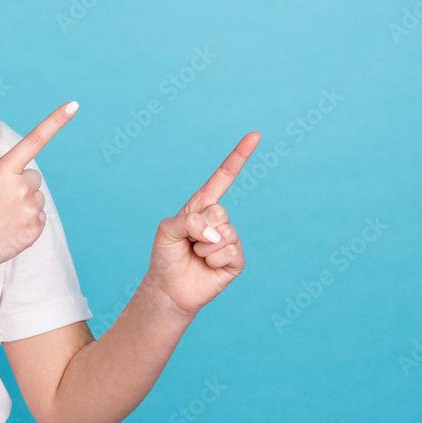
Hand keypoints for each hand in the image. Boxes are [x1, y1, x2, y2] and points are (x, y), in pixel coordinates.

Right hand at [0, 102, 77, 273]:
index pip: (34, 140)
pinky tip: (10, 228)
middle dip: (22, 186)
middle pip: (34, 178)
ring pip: (37, 198)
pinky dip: (28, 222)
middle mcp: (19, 186)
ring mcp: (29, 208)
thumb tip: (32, 184)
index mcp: (3, 170)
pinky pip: (39, 217)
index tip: (73, 105)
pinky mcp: (35, 228)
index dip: (55, 121)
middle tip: (0, 201)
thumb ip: (10, 176)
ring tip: (3, 217)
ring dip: (25, 205)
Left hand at [144, 131, 259, 317]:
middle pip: (219, 211)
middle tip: (190, 243)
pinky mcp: (237, 259)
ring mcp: (230, 238)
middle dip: (198, 229)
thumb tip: (215, 232)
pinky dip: (214, 261)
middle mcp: (219, 219)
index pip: (224, 177)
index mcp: (202, 205)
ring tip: (197, 255)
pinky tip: (207, 266)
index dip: (239, 156)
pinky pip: (231, 252)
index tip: (255, 135)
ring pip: (224, 234)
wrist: (170, 287)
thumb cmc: (166, 255)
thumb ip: (186, 221)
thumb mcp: (166, 230)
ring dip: (204, 248)